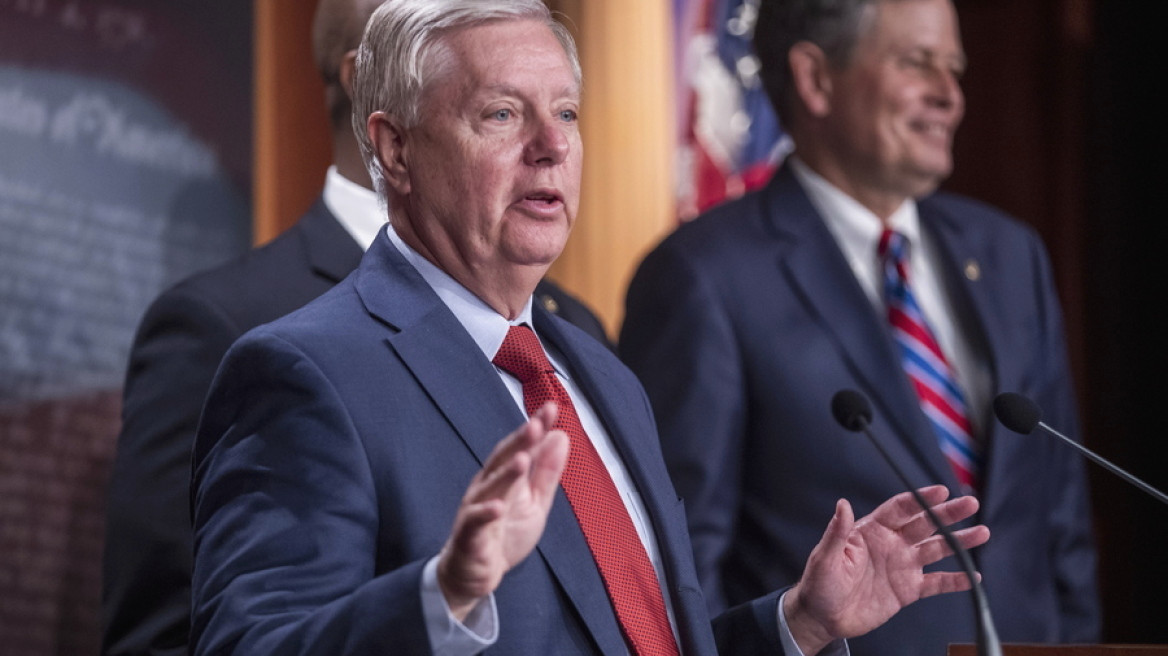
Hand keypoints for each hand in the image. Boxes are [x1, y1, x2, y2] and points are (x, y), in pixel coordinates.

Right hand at [437, 402, 568, 619]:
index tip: (551, 409)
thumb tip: (560, 436)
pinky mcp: (468, 535)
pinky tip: (498, 507)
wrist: (476, 573)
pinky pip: (475, 522)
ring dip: (505, 474)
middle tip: (535, 425)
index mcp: (503, 477)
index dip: (534, 429)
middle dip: (518, 443)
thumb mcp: (534, 502)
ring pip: (489, 488)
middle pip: (502, 460)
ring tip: (522, 459)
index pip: (520, 447)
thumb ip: (546, 471)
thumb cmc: (503, 533)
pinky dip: (485, 514)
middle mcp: (487, 487)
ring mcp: (475, 509)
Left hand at [784, 485, 989, 654]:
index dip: (921, 499)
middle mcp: (891, 544)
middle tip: (970, 503)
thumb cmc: (820, 584)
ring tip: (981, 533)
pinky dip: (955, 580)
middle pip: (925, 524)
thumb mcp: (825, 557)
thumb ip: (837, 532)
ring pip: (936, 550)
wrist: (824, 617)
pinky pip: (936, 583)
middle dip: (948, 514)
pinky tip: (973, 576)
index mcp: (871, 531)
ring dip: (958, 541)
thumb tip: (842, 504)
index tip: (940, 491)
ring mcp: (902, 566)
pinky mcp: (907, 590)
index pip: (901, 509)